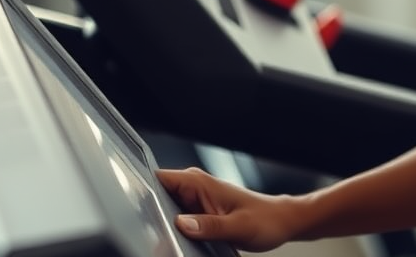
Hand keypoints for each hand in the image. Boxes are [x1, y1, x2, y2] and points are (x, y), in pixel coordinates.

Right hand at [156, 166, 309, 250]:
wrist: (280, 222)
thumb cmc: (265, 219)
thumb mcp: (237, 226)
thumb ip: (209, 225)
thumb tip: (181, 223)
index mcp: (201, 183)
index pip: (161, 178)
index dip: (144, 189)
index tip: (135, 205)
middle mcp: (196, 188)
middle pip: (159, 195)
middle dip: (151, 210)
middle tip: (149, 230)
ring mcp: (197, 200)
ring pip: (166, 208)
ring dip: (163, 221)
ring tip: (165, 236)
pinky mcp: (200, 212)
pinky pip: (178, 218)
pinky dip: (174, 228)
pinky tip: (177, 238)